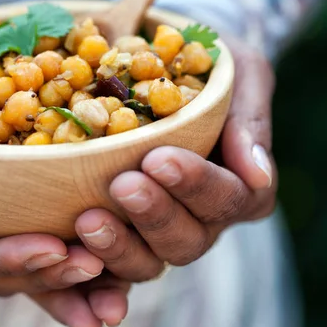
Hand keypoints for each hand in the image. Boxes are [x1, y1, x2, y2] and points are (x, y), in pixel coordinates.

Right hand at [0, 0, 126, 326]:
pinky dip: (89, 240)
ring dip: (77, 279)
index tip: (55, 249)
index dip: (6, 259)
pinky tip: (124, 251)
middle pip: (5, 269)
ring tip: (119, 293)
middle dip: (50, 277)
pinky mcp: (23, 183)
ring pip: (35, 257)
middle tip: (97, 269)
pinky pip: (57, 218)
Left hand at [75, 37, 276, 284]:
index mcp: (238, 187)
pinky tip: (68, 247)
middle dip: (155, 214)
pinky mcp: (118, 234)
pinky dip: (89, 263)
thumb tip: (258, 173)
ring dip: (119, 245)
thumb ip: (249, 117)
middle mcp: (201, 219)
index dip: (198, 185)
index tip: (159, 158)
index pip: (232, 199)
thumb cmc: (205, 65)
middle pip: (188, 239)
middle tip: (123, 185)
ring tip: (88, 219)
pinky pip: (106, 266)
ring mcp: (156, 232)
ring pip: (148, 261)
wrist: (155, 59)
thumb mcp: (237, 70)